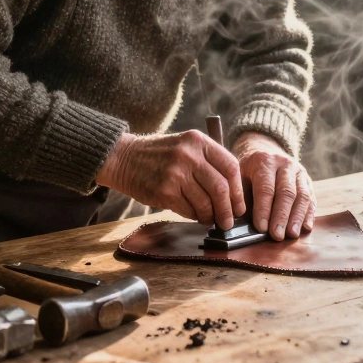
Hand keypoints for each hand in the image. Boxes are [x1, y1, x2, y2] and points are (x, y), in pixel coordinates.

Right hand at [96, 130, 244, 229]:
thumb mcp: (185, 146)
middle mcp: (189, 155)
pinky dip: (194, 216)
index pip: (230, 167)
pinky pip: (188, 210)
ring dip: (210, 216)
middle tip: (228, 221)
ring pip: (206, 203)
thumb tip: (232, 194)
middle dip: (228, 210)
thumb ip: (208, 162)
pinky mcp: (164, 191)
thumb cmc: (158, 155)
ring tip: (209, 219)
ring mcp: (175, 173)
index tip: (239, 205)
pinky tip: (192, 214)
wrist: (123, 158)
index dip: (238, 191)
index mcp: (198, 141)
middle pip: (221, 188)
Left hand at [234, 133, 314, 240]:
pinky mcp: (308, 181)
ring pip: (302, 195)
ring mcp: (299, 172)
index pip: (265, 188)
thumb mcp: (239, 176)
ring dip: (297, 217)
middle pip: (286, 192)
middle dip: (281, 216)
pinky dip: (309, 214)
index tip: (261, 228)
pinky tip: (305, 228)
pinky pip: (311, 198)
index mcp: (264, 161)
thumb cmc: (248, 170)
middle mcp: (284, 164)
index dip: (263, 209)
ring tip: (292, 235)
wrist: (265, 151)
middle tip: (277, 236)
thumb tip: (242, 221)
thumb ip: (241, 196)